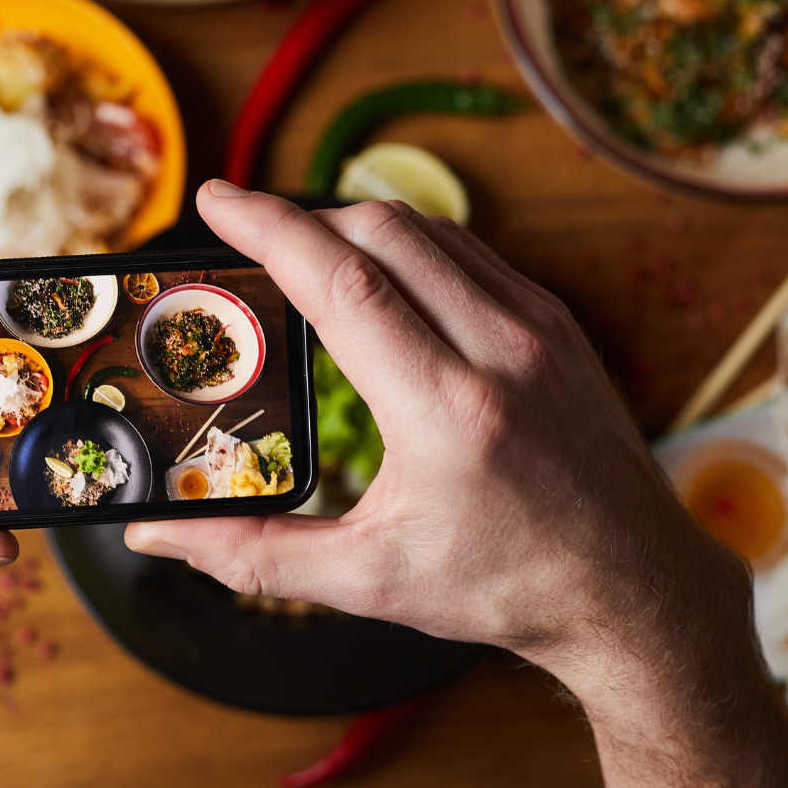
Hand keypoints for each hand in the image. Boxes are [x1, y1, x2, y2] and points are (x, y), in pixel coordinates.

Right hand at [126, 184, 749, 699]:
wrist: (633, 588)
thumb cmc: (506, 587)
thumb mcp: (370, 581)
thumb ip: (253, 555)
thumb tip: (154, 536)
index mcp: (448, 413)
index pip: (343, 282)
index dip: (269, 227)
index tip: (214, 199)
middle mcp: (500, 351)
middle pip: (381, 232)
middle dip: (300, 217)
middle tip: (243, 230)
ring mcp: (539, 328)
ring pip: (427, 230)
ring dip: (353, 226)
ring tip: (300, 252)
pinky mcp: (556, 323)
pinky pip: (468, 251)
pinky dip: (409, 246)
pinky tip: (376, 277)